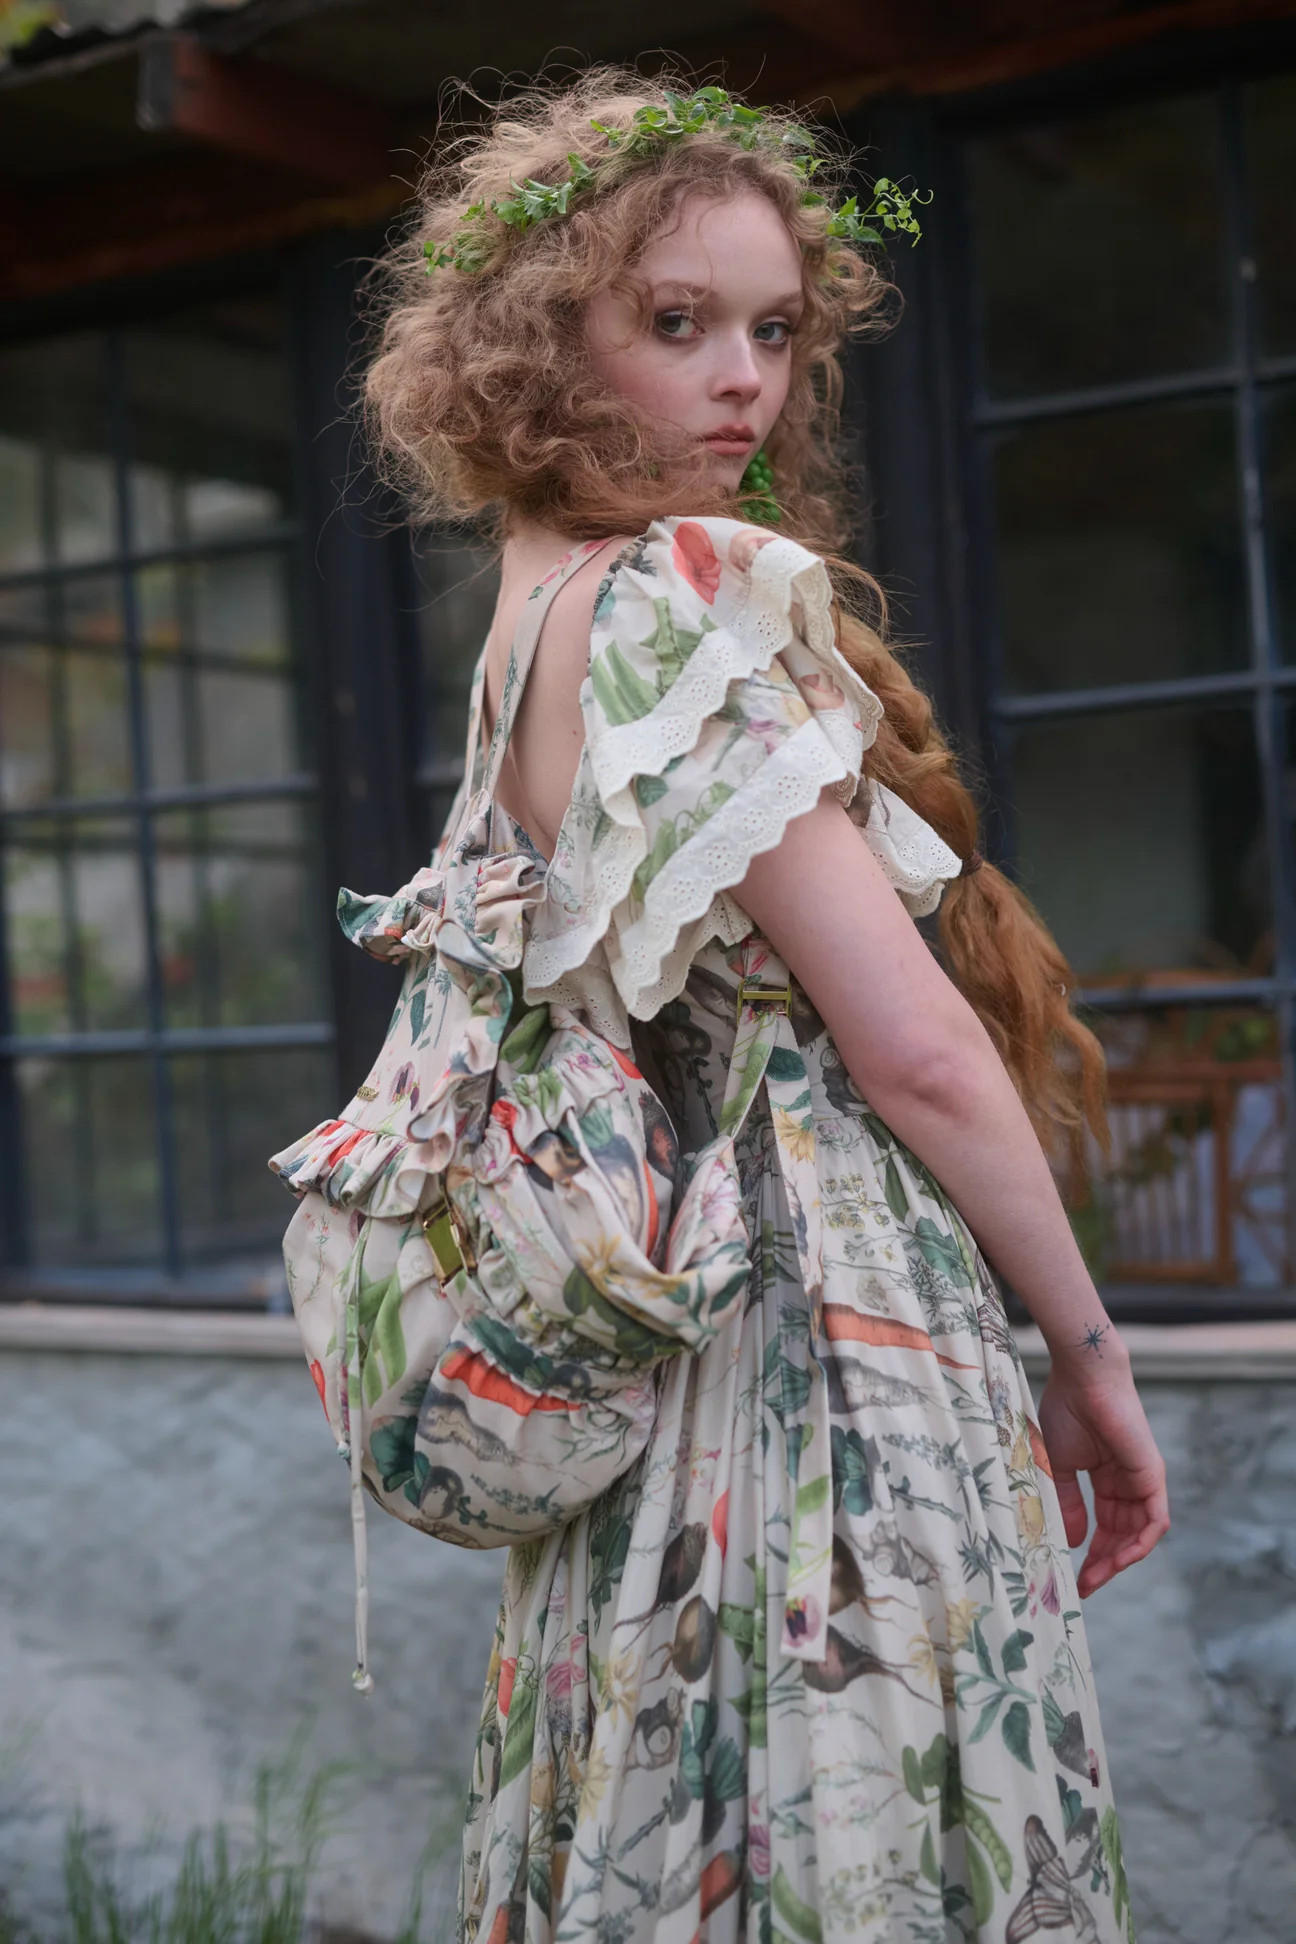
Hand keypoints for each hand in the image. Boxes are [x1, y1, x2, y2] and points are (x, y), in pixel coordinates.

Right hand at [1037, 1348, 1169, 1597]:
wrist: (1082, 1379)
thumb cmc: (1067, 1411)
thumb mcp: (1058, 1465)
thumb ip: (1068, 1502)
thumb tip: (1073, 1542)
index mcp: (1106, 1478)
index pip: (1104, 1525)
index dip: (1090, 1552)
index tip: (1072, 1576)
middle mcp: (1127, 1482)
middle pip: (1122, 1534)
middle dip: (1103, 1562)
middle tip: (1083, 1585)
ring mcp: (1142, 1480)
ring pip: (1139, 1533)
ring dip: (1118, 1559)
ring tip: (1094, 1577)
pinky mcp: (1153, 1476)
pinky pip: (1155, 1521)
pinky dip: (1140, 1544)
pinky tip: (1119, 1559)